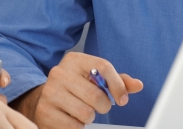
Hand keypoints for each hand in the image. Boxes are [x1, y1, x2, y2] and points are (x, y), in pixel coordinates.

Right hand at [11, 52, 142, 128]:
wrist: (45, 99)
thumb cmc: (75, 88)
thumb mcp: (94, 79)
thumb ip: (116, 81)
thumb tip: (138, 85)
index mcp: (74, 60)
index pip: (103, 67)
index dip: (118, 86)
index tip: (122, 99)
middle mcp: (59, 73)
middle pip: (96, 94)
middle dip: (103, 106)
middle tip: (98, 106)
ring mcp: (50, 92)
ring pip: (86, 112)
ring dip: (89, 116)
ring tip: (82, 111)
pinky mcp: (45, 112)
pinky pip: (74, 126)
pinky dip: (78, 126)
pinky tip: (71, 117)